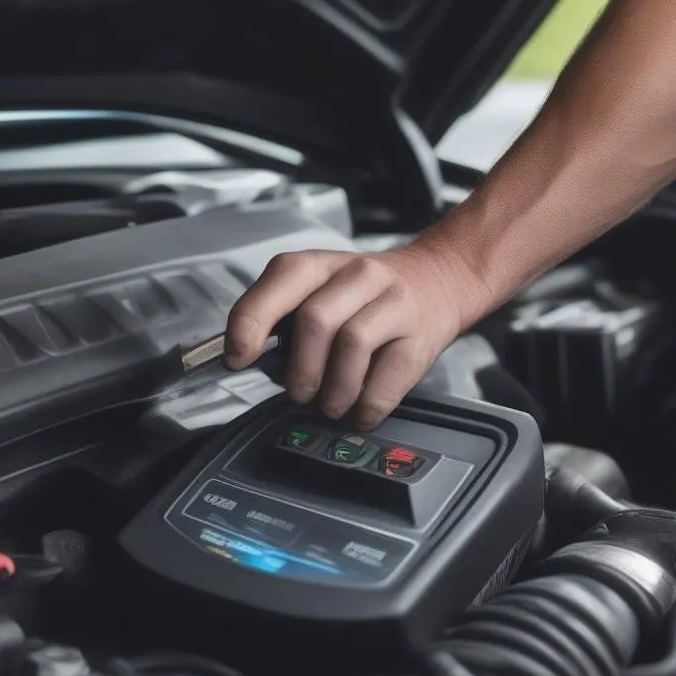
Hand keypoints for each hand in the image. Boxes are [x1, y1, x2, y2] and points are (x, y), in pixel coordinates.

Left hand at [224, 243, 486, 428]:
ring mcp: (393, 302)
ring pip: (352, 347)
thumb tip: (243, 359)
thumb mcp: (320, 290)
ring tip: (330, 405)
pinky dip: (365, 407)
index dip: (250, 323)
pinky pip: (385, 381)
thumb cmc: (365, 296)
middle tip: (299, 393)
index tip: (237, 358)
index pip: (281, 280)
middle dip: (300, 370)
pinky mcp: (419, 337)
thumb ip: (282, 316)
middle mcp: (359, 275)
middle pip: (316, 320)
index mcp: (321, 264)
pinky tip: (359, 411)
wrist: (438, 281)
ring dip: (333, 392)